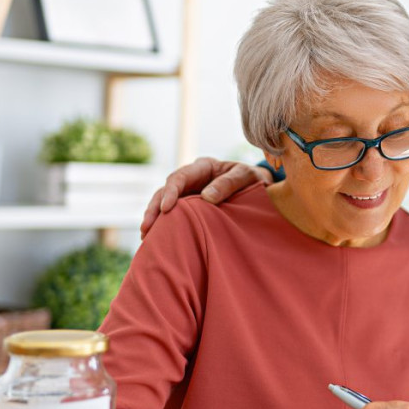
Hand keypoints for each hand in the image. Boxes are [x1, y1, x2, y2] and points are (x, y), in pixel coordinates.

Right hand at [140, 157, 272, 237]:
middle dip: (154, 208)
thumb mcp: (247, 176)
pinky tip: (158, 240)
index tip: (167, 208)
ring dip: (154, 219)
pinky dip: (165, 226)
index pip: (179, 177)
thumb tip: (206, 197)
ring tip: (146, 237)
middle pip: (165, 191)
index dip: (170, 192)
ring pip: (165, 204)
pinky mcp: (191, 208)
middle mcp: (192, 179)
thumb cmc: (255, 179)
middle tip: (147, 227)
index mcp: (203, 167)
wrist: (262, 188)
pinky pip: (175, 215)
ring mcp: (189, 193)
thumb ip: (229, 183)